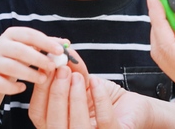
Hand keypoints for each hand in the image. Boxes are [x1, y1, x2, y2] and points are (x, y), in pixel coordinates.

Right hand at [0, 27, 71, 95]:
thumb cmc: (20, 55)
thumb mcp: (33, 46)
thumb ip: (49, 44)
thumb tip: (67, 43)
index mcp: (13, 34)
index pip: (31, 35)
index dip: (46, 43)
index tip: (60, 51)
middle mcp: (0, 45)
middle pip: (20, 51)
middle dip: (38, 59)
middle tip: (53, 67)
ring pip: (11, 67)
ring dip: (29, 74)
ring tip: (43, 79)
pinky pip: (0, 84)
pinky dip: (13, 87)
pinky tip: (23, 88)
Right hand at [30, 71, 153, 128]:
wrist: (135, 107)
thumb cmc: (107, 98)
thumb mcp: (85, 83)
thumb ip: (71, 72)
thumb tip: (60, 53)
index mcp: (60, 124)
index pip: (39, 113)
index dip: (39, 91)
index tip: (45, 67)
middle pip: (53, 123)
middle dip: (56, 94)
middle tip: (62, 70)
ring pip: (76, 126)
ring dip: (75, 98)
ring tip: (78, 76)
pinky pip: (104, 120)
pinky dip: (99, 99)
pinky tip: (96, 83)